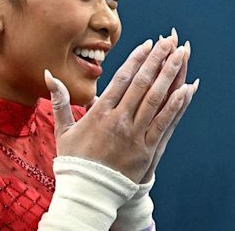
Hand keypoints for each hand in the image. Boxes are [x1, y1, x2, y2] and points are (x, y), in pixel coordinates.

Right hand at [45, 35, 194, 182]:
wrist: (87, 193)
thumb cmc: (75, 161)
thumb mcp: (63, 129)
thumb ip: (59, 100)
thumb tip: (48, 74)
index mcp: (99, 113)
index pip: (122, 78)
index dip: (137, 59)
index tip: (149, 44)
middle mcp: (118, 119)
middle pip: (142, 83)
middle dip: (158, 59)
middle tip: (170, 41)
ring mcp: (134, 134)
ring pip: (155, 98)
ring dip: (170, 75)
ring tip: (181, 56)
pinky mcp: (146, 149)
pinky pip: (164, 123)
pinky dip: (176, 105)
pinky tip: (186, 90)